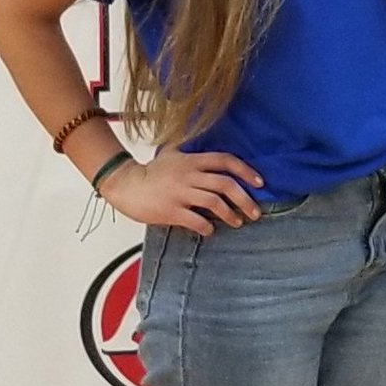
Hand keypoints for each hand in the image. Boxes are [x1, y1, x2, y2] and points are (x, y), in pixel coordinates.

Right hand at [98, 146, 263, 236]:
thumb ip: (196, 155)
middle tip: (255, 212)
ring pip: (214, 203)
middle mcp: (188, 175)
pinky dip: (207, 227)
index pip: (226, 161)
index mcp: (192, 160)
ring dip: (230, 215)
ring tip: (237, 222)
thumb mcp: (174, 154)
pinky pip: (196, 220)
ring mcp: (180, 193)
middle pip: (225, 185)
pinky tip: (211, 230)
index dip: (246, 171)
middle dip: (245, 200)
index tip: (260, 183)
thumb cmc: (152, 172)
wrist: (124, 184)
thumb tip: (220, 159)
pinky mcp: (170, 210)